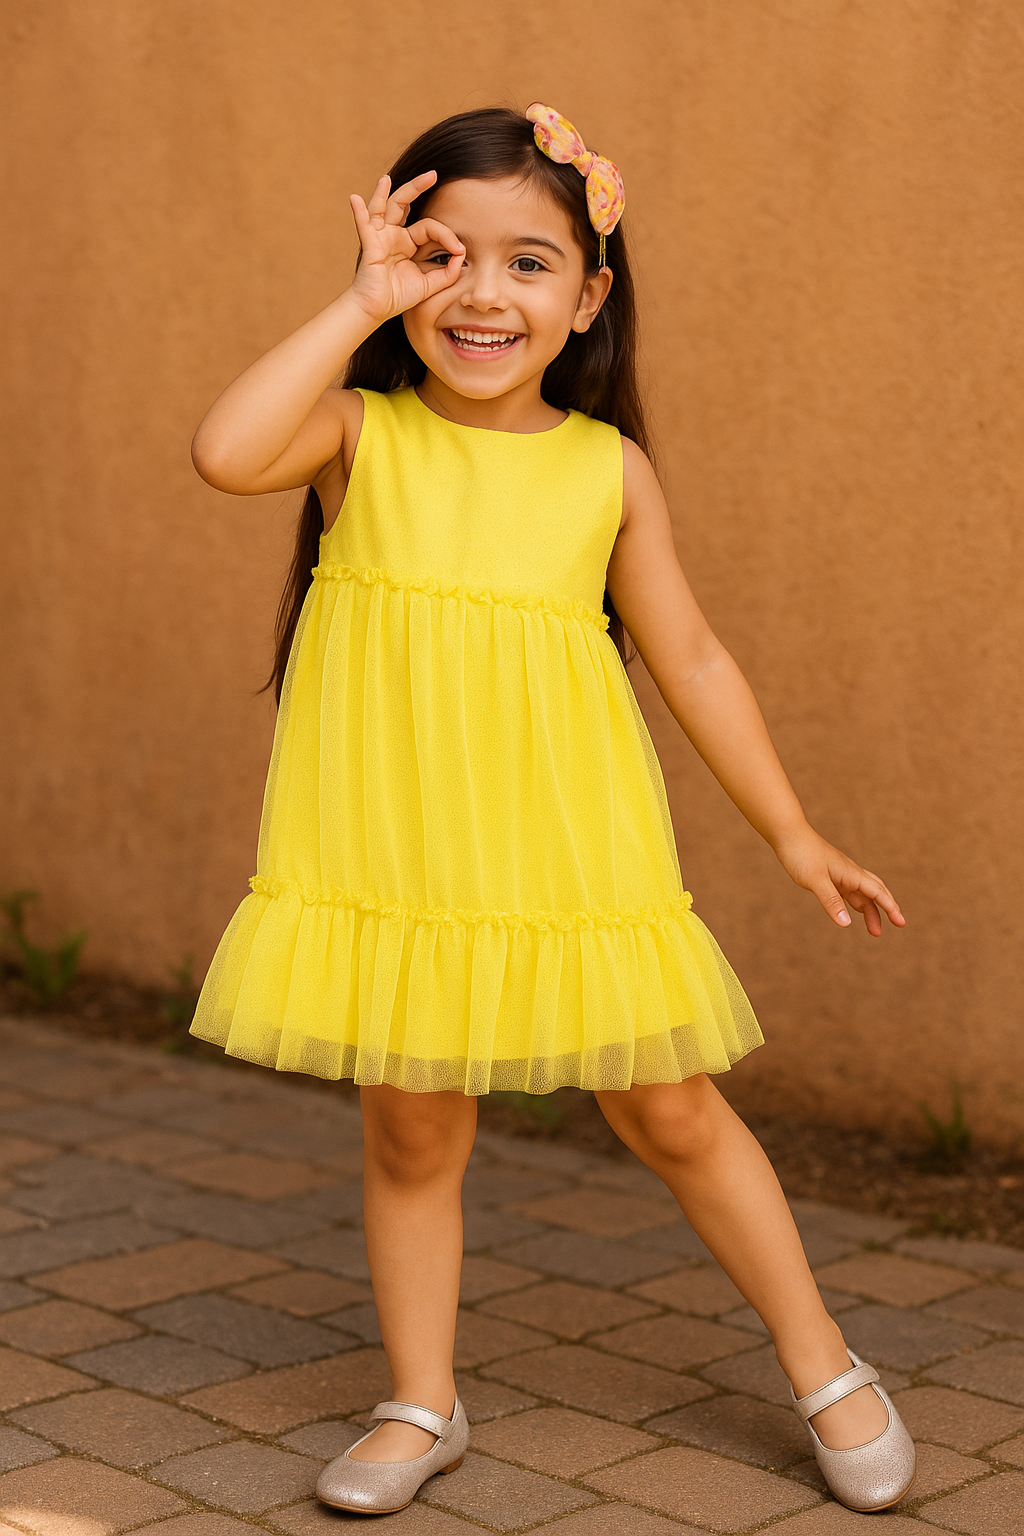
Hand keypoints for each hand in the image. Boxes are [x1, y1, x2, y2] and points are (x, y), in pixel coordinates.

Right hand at [347, 170, 464, 324]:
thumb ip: (447, 272)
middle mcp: (393, 235)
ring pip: (383, 208)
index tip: (460, 250)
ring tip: (386, 178)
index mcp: (408, 242)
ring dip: (382, 192)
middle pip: (404, 204)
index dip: (446, 235)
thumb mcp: (431, 285)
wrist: (377, 310)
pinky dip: (358, 212)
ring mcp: (380, 237)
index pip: (429, 227)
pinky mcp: (370, 246)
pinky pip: (363, 225)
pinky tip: (354, 198)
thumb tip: (461, 256)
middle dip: (417, 188)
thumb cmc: (400, 296)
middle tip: (433, 174)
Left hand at [772, 824, 905, 935]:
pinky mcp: (829, 876)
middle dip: (886, 909)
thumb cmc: (802, 854)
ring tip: (874, 931)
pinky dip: (855, 904)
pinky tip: (852, 913)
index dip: (890, 907)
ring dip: (870, 911)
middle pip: (875, 892)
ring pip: (861, 895)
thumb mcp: (816, 880)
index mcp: (851, 873)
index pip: (877, 892)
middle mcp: (849, 873)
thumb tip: (846, 923)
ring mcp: (840, 875)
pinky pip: (848, 893)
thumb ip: (831, 901)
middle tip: (897, 925)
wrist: (788, 834)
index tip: (901, 922)